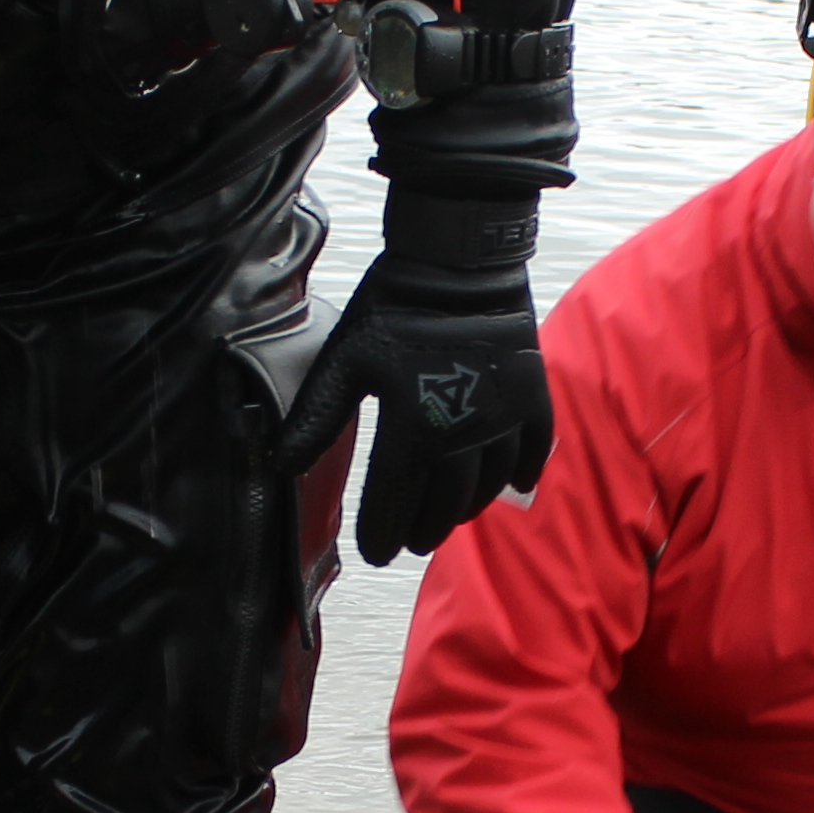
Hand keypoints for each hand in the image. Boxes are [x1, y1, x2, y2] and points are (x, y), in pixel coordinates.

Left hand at [290, 193, 550, 564]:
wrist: (459, 259)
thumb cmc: (394, 308)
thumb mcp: (345, 361)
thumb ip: (317, 418)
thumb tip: (280, 465)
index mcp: (413, 425)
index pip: (394, 498)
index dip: (382, 531)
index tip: (374, 552)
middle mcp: (463, 431)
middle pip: (444, 502)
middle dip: (424, 527)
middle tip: (410, 543)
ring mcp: (504, 416)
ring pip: (488, 485)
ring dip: (466, 510)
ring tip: (448, 521)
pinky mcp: (532, 397)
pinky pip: (533, 452)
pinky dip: (520, 477)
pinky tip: (510, 491)